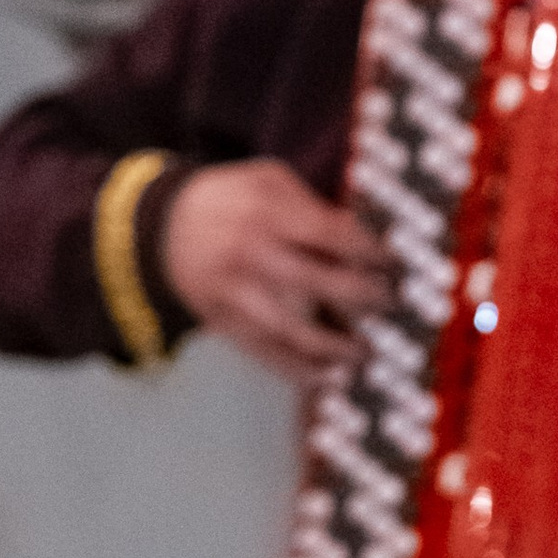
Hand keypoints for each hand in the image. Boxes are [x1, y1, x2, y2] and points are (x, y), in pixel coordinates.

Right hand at [158, 161, 391, 379]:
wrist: (160, 227)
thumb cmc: (230, 199)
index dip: (372, 253)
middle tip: (392, 302)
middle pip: (320, 283)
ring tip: (366, 352)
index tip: (397, 264)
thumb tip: (363, 237)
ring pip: (292, 330)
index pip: (334, 236)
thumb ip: (313, 206)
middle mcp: (252, 254)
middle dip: (365, 297)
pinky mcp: (222, 322)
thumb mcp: (268, 181)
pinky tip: (329, 376)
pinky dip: (298, 370)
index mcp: (269, 213)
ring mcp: (235, 293)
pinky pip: (264, 353)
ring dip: (336, 347)